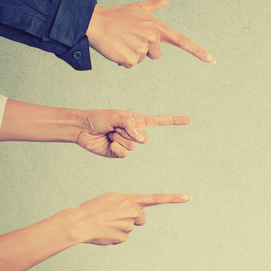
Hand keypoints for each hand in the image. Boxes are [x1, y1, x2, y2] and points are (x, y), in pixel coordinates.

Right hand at [66, 192, 189, 245]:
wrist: (79, 222)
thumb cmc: (94, 208)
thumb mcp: (112, 198)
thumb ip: (128, 203)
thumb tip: (139, 213)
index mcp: (131, 200)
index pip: (157, 198)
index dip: (173, 198)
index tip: (188, 197)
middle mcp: (133, 212)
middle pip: (141, 218)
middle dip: (133, 218)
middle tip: (115, 216)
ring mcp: (129, 226)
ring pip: (130, 228)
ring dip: (120, 226)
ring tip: (105, 223)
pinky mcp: (123, 238)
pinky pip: (123, 237)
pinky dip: (115, 235)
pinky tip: (104, 232)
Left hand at [76, 109, 190, 157]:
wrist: (83, 128)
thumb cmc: (99, 118)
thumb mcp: (117, 116)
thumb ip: (131, 125)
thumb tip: (141, 139)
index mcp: (137, 121)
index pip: (159, 121)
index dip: (174, 121)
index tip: (188, 120)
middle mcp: (134, 133)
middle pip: (144, 139)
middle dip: (128, 133)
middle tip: (115, 128)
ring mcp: (127, 144)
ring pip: (132, 147)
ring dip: (119, 139)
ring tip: (109, 134)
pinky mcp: (119, 153)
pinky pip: (124, 154)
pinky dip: (115, 148)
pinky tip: (108, 143)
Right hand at [86, 0, 212, 66]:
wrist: (95, 22)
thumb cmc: (118, 16)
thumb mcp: (140, 8)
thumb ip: (159, 1)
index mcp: (158, 27)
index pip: (182, 41)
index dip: (198, 51)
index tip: (212, 60)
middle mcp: (153, 39)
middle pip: (156, 54)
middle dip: (144, 50)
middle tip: (131, 37)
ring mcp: (142, 49)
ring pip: (142, 59)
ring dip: (132, 53)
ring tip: (122, 40)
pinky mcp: (130, 59)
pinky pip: (130, 65)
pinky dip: (123, 59)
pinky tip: (117, 47)